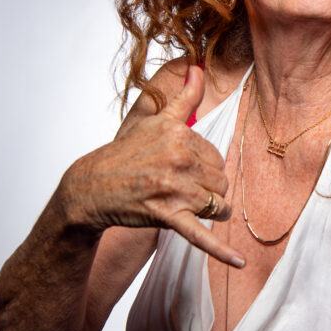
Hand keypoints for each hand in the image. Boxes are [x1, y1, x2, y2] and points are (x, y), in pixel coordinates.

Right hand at [59, 65, 244, 267]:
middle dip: (208, 188)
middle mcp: (178, 158)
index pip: (217, 156)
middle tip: (180, 188)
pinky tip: (239, 264)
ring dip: (210, 210)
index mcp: (179, 133)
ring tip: (190, 206)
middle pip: (221, 180)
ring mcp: (173, 189)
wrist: (91, 187)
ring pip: (217, 204)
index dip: (204, 167)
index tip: (182, 168)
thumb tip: (198, 67)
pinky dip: (221, 251)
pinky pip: (200, 235)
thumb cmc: (126, 153)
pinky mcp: (166, 216)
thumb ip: (184, 97)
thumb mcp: (155, 120)